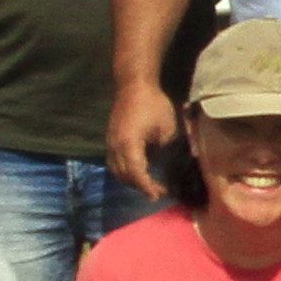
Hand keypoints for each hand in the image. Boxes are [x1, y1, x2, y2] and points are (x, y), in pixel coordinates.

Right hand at [110, 77, 183, 197]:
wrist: (134, 85)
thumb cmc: (153, 104)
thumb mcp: (167, 129)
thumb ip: (166, 150)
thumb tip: (170, 165)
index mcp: (130, 145)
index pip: (137, 174)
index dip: (147, 187)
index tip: (158, 196)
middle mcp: (116, 147)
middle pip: (125, 176)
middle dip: (141, 186)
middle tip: (159, 191)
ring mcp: (110, 143)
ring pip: (117, 171)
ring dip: (131, 181)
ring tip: (148, 185)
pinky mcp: (110, 140)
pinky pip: (113, 163)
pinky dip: (124, 172)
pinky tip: (136, 172)